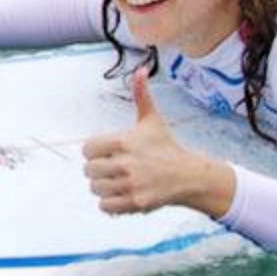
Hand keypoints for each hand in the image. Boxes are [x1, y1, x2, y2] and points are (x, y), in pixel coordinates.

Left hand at [81, 67, 232, 215]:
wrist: (189, 175)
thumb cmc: (166, 145)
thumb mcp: (152, 119)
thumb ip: (141, 95)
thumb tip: (141, 69)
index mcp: (123, 141)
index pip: (87, 150)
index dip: (94, 152)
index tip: (107, 152)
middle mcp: (126, 163)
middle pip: (89, 171)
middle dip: (99, 170)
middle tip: (114, 168)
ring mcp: (131, 184)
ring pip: (95, 189)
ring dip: (104, 187)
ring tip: (119, 181)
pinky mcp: (135, 202)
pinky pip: (105, 206)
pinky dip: (109, 203)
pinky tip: (122, 194)